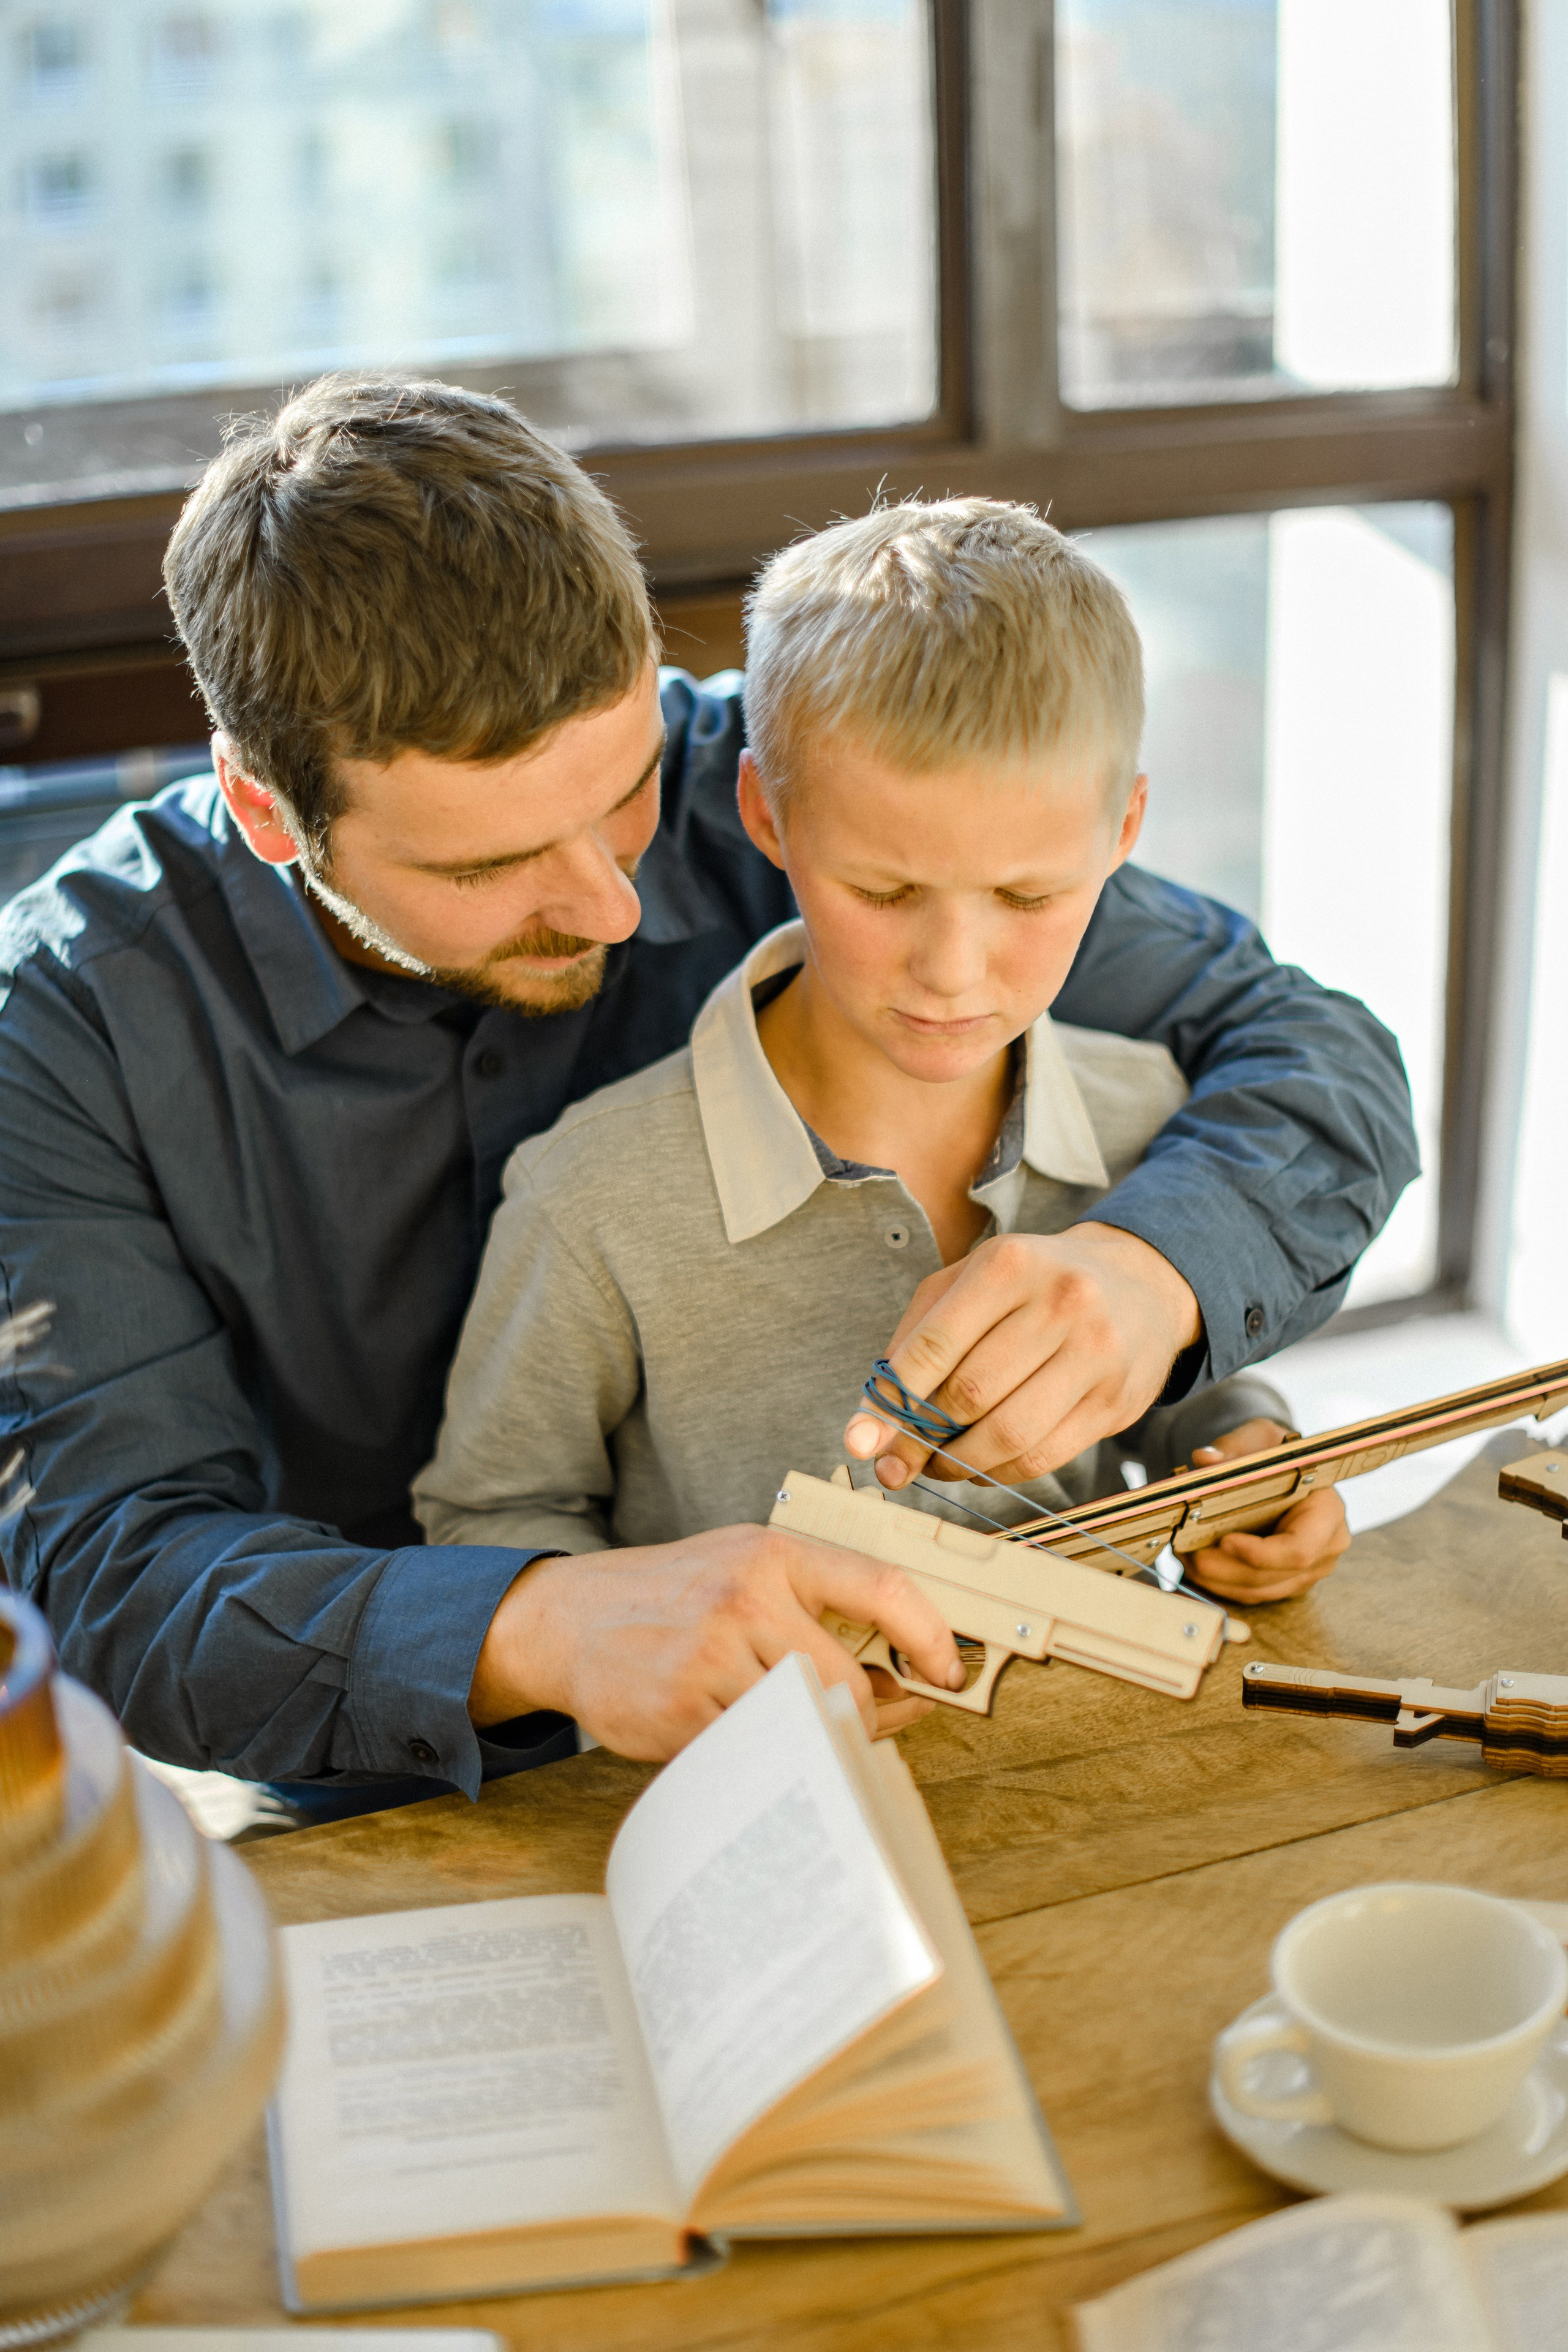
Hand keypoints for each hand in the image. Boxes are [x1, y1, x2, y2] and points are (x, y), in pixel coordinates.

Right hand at [468, 1523, 963, 1758]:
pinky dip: (762, 1755)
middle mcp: (744, 1599)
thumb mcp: (747, 1570)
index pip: (882, 1585)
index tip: (950, 1671)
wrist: (569, 1619)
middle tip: (865, 1722)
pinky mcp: (681, 1711)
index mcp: (772, 1554)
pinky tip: (744, 1738)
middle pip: (849, 1681)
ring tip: (798, 1728)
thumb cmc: (676, 1596)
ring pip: (805, 1722)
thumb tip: (909, 1675)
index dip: (931, 1634)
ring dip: (816, 1739)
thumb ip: (820, 1607)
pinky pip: (754, 1751)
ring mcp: (709, 1657)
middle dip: (869, 1714)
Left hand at [843, 1223, 1201, 1490]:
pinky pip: (1043, 1457)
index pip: (936, 1344)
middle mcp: (1060, 1302)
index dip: (891, 1401)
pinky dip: (999, 1473)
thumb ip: (915, 1338)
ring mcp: (1095, 1353)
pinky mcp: (1115, 1401)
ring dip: (958, 1464)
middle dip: (920, 1441)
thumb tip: (871, 1421)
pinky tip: (981, 1466)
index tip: (860, 1441)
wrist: (1140, 1285)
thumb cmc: (1034, 1285)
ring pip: (1008, 1435)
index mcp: (1010, 1265)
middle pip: (970, 1394)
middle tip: (897, 1462)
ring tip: (937, 1465)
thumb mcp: (970, 1282)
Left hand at [1183, 1419, 1350, 1601]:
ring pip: (1259, 1590)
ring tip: (1185, 1558)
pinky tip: (1195, 1567)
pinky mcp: (1287, 1581)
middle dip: (1226, 1569)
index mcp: (1327, 1510)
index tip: (1224, 1541)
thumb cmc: (1274, 1452)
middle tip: (1188, 1553)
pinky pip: (1252, 1593)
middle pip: (1273, 1576)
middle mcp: (1325, 1547)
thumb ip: (1233, 1448)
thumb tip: (1204, 1459)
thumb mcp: (1258, 1438)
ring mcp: (1309, 1570)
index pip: (1299, 1548)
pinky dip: (1221, 1584)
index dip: (1260, 1554)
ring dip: (1217, 1580)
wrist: (1281, 1467)